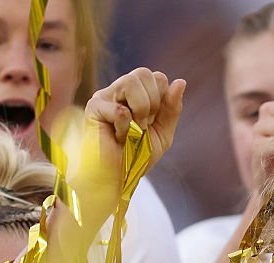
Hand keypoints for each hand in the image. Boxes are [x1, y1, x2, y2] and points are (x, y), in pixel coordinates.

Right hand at [80, 68, 185, 190]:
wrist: (118, 177)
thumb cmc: (137, 156)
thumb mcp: (163, 133)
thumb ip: (171, 108)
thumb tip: (180, 82)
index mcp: (137, 94)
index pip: (157, 77)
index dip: (162, 99)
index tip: (154, 121)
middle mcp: (119, 90)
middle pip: (144, 73)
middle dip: (152, 103)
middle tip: (143, 125)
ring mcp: (105, 96)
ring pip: (131, 82)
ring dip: (140, 111)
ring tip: (132, 130)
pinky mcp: (94, 107)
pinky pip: (120, 109)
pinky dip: (125, 128)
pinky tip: (116, 137)